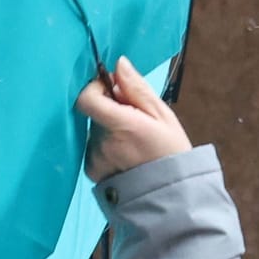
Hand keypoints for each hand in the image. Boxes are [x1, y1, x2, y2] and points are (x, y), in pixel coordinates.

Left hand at [76, 56, 192, 181]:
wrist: (170, 195)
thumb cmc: (171, 153)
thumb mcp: (163, 116)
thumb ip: (137, 89)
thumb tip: (119, 64)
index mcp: (123, 126)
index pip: (87, 99)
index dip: (95, 88)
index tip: (110, 89)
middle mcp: (104, 143)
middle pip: (95, 113)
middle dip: (111, 111)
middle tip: (135, 122)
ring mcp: (95, 158)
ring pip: (95, 130)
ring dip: (109, 130)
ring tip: (134, 144)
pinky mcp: (91, 170)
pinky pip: (93, 147)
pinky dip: (106, 147)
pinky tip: (126, 156)